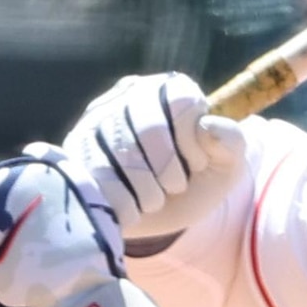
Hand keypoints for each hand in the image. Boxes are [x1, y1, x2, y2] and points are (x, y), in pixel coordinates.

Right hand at [62, 71, 244, 241]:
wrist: (155, 217)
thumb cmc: (193, 183)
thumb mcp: (224, 166)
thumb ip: (231, 141)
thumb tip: (207, 127)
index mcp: (169, 88)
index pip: (180, 99)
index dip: (192, 139)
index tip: (198, 163)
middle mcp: (128, 94)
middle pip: (148, 127)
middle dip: (168, 168)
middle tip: (175, 186)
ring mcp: (97, 119)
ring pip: (121, 153)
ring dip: (147, 189)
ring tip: (154, 200)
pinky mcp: (76, 150)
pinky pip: (98, 176)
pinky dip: (124, 202)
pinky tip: (133, 207)